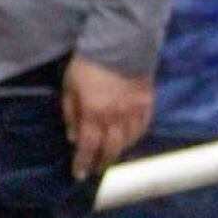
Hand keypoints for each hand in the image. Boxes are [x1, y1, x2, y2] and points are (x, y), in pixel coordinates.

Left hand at [61, 54, 153, 180]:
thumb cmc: (87, 64)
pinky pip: (142, 128)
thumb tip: (73, 138)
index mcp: (94, 113)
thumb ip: (71, 114)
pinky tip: (127, 141)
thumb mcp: (70, 87)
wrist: (120, 42)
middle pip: (110, 149)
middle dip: (101, 163)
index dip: (83, 163)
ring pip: (128, 141)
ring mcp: (135, 111)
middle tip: (95, 170)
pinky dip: (134, 138)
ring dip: (118, 152)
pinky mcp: (148, 103)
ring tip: (110, 157)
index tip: (78, 175)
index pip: (88, 147)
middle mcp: (116, 117)